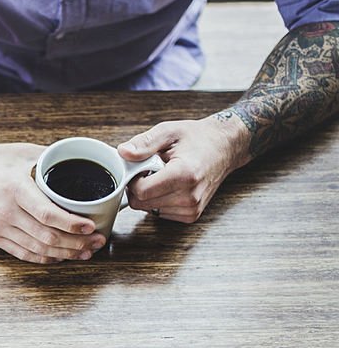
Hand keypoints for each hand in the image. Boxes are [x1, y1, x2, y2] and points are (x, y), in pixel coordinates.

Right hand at [0, 141, 105, 263]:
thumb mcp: (21, 153)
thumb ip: (50, 159)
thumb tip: (82, 160)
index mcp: (15, 189)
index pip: (48, 214)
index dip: (73, 224)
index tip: (91, 226)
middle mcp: (6, 212)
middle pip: (47, 236)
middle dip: (77, 242)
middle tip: (97, 241)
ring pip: (38, 249)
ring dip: (65, 254)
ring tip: (85, 252)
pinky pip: (22, 253)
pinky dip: (44, 258)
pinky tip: (60, 257)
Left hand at [118, 115, 249, 222]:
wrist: (225, 147)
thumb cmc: (198, 138)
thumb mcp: (169, 131)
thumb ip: (145, 143)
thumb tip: (123, 152)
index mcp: (184, 175)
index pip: (141, 192)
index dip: (133, 180)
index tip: (139, 168)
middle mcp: (190, 196)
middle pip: (142, 203)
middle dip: (139, 187)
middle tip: (150, 170)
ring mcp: (191, 208)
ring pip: (149, 210)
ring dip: (149, 194)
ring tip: (164, 176)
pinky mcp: (191, 215)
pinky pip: (160, 213)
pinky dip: (158, 201)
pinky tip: (170, 186)